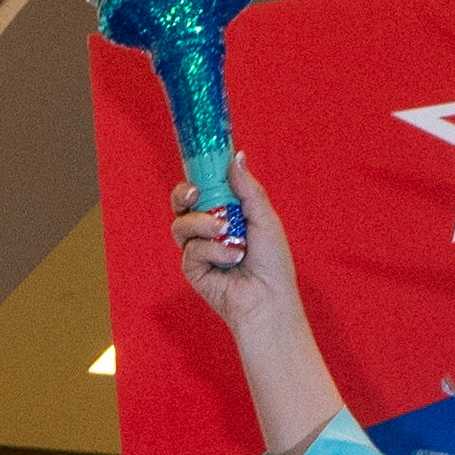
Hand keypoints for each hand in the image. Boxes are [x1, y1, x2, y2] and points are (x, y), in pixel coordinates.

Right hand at [168, 159, 302, 340]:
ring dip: (202, 225)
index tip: (201, 164)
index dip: (199, 175)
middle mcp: (209, 228)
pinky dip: (212, 251)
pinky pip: (191, 250)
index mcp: (227, 213)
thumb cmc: (273, 262)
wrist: (268, 298)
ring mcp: (198, 248)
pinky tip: (232, 257)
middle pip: (182, 203)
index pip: (205, 188)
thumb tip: (237, 157)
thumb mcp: (264, 217)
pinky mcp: (192, 268)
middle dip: (183, 194)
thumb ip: (248, 189)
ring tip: (226, 232)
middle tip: (194, 193)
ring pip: (181, 224)